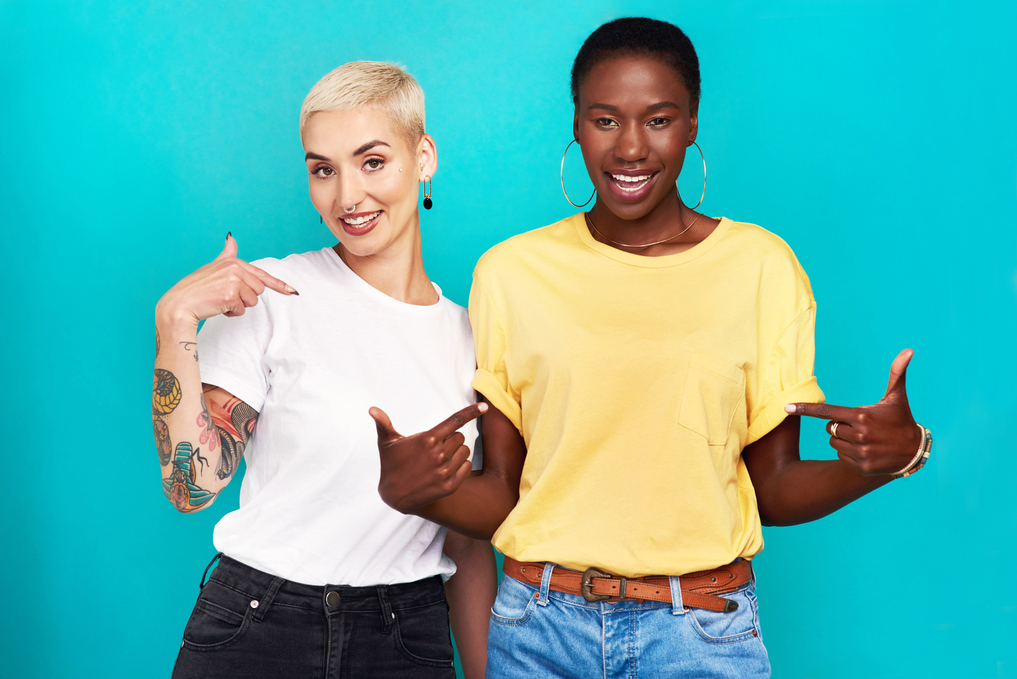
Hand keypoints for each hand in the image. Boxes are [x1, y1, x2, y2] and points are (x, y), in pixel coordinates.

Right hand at [156, 234, 297, 328]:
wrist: (179, 304)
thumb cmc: (196, 288)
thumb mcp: (213, 267)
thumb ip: (226, 254)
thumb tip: (231, 237)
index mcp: (232, 261)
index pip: (261, 274)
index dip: (279, 284)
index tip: (292, 291)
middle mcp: (234, 267)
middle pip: (259, 290)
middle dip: (245, 298)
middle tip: (225, 296)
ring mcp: (233, 280)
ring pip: (253, 301)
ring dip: (239, 306)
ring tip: (220, 300)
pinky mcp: (231, 294)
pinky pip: (243, 310)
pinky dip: (232, 313)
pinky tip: (218, 307)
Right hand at [371, 402, 487, 512]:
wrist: (393, 495)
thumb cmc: (391, 464)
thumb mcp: (387, 442)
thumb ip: (383, 423)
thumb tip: (371, 409)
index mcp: (428, 439)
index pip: (455, 421)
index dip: (471, 412)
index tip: (485, 406)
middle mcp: (439, 454)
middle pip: (460, 437)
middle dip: (450, 440)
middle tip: (434, 448)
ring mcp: (445, 471)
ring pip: (465, 451)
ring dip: (456, 453)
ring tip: (438, 460)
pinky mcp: (450, 486)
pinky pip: (467, 467)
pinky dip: (461, 466)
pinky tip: (446, 469)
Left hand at [786, 349, 922, 475]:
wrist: (914, 451)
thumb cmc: (901, 419)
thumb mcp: (897, 397)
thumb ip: (897, 373)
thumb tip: (908, 350)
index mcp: (861, 416)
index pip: (826, 412)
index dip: (804, 409)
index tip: (786, 407)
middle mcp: (859, 435)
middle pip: (830, 428)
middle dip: (841, 426)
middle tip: (861, 426)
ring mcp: (860, 452)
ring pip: (834, 443)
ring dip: (843, 440)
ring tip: (864, 438)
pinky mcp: (862, 466)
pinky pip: (841, 457)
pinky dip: (849, 454)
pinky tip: (866, 450)